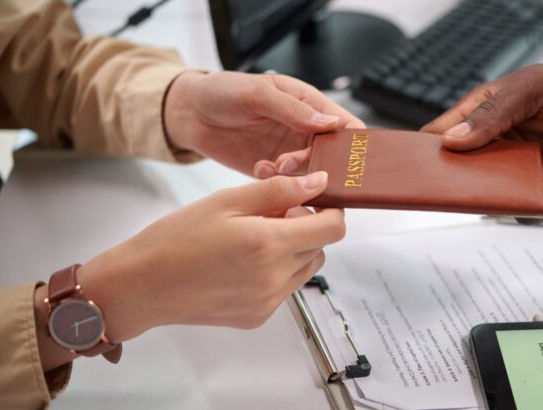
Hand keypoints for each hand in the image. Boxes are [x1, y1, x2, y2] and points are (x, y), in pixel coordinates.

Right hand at [36, 172, 344, 370]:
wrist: (141, 286)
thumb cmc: (175, 239)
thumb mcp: (227, 200)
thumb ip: (279, 190)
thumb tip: (318, 183)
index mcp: (269, 245)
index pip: (333, 228)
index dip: (329, 209)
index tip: (312, 198)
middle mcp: (275, 279)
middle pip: (321, 247)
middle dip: (307, 226)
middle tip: (271, 212)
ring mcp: (268, 302)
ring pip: (306, 268)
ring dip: (295, 248)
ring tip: (256, 236)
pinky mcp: (258, 317)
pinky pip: (286, 288)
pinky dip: (277, 270)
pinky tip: (244, 260)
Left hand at [164, 71, 364, 176]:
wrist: (190, 113)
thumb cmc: (222, 91)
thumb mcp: (257, 94)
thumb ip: (292, 110)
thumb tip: (330, 123)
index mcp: (310, 104)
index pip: (347, 126)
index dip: (352, 144)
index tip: (342, 158)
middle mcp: (305, 129)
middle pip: (334, 156)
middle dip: (322, 165)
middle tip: (295, 163)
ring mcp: (291, 151)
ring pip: (313, 173)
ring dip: (298, 175)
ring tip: (274, 166)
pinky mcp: (274, 169)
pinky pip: (289, 183)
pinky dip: (279, 183)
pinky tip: (260, 169)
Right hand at [422, 64, 542, 218]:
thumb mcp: (534, 90)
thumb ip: (493, 114)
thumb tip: (452, 141)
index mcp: (482, 116)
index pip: (440, 137)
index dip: (427, 153)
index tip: (427, 168)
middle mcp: (494, 148)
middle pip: (462, 178)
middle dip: (476, 186)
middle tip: (500, 182)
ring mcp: (516, 174)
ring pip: (496, 201)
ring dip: (528, 191)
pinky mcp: (540, 194)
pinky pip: (530, 211)